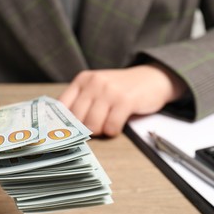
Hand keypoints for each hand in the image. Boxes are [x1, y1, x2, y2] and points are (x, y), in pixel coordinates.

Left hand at [59, 64, 186, 136]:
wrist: (152, 78)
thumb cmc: (121, 88)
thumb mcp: (97, 88)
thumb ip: (81, 102)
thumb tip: (63, 127)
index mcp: (82, 80)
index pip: (62, 106)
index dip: (61, 124)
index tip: (63, 135)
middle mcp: (94, 83)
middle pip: (76, 119)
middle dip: (83, 130)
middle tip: (94, 129)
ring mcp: (109, 91)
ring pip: (92, 125)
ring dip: (99, 132)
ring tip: (107, 125)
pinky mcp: (125, 100)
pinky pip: (111, 127)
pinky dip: (113, 131)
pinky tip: (117, 125)